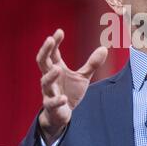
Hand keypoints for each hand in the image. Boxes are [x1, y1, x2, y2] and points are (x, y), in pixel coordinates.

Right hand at [36, 29, 107, 144]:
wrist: (61, 114)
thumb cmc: (69, 92)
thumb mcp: (83, 77)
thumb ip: (91, 64)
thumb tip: (104, 48)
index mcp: (56, 68)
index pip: (53, 53)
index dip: (55, 42)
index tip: (59, 31)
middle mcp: (49, 78)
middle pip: (42, 62)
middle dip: (45, 51)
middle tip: (49, 39)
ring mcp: (49, 92)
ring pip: (44, 82)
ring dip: (50, 76)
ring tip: (57, 68)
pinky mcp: (51, 106)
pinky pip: (51, 102)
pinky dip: (57, 100)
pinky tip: (63, 98)